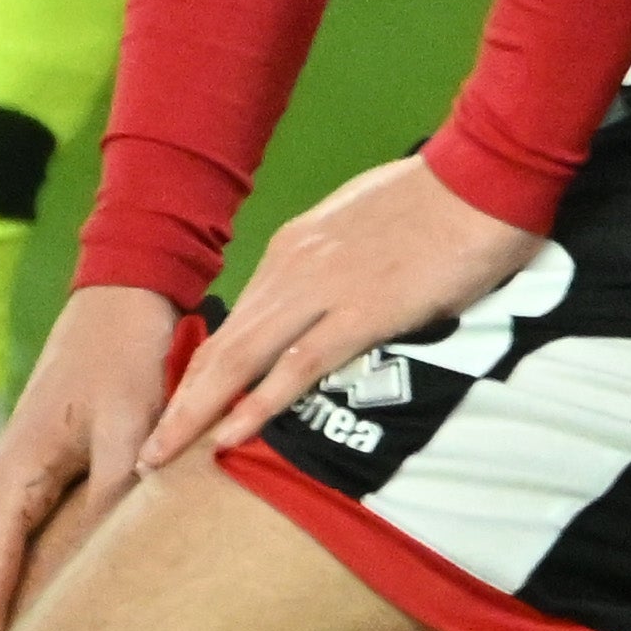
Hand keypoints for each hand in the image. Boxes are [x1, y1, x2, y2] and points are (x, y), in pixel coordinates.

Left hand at [143, 150, 541, 483]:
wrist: (483, 176)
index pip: (236, 321)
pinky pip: (298, 367)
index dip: (202, 370)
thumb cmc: (438, 196)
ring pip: (242, 360)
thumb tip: (330, 285)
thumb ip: (336, 254)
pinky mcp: (362, 312)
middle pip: (223, 347)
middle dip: (180, 402)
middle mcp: (295, 267)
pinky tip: (230, 435)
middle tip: (148, 450)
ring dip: (197, 412)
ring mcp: (324, 290)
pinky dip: (259, 404)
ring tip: (163, 454)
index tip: (178, 407)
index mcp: (297, 246)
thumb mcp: (366, 219)